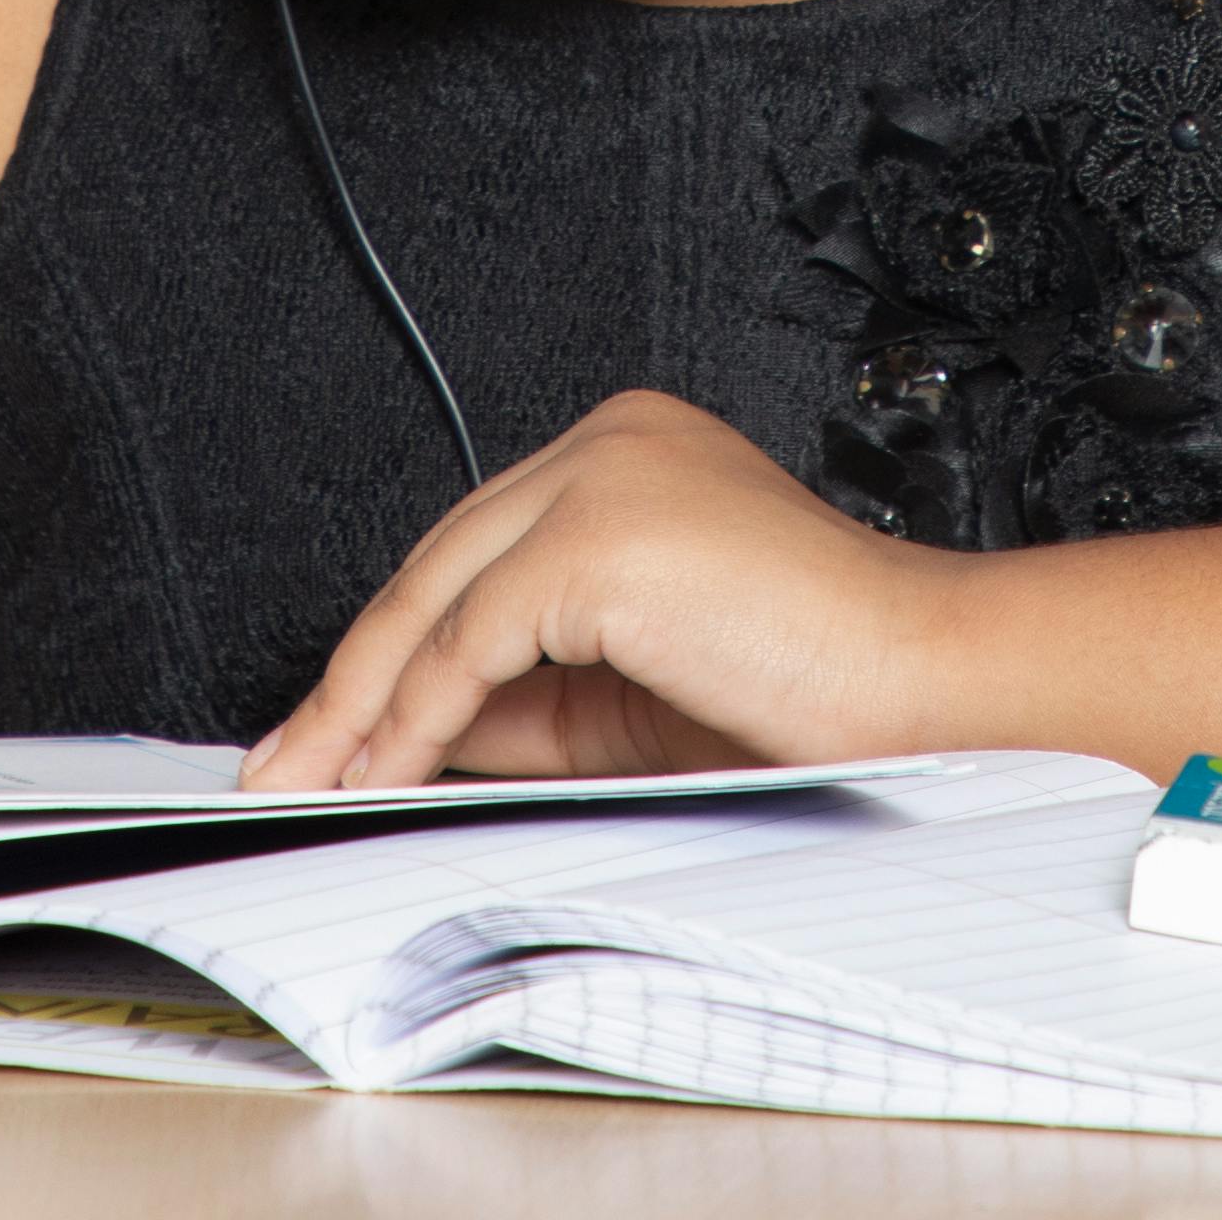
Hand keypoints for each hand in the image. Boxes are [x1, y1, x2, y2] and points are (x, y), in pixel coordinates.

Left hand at [241, 389, 964, 791]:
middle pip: (440, 563)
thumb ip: (533, 698)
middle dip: (355, 679)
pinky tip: (384, 774)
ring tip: (313, 781)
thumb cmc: (824, 693)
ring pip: (437, 595)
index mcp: (631, 453)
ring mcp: (604, 473)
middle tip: (290, 761)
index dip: (397, 648)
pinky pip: (469, 639)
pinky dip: (413, 718)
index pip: (477, 549)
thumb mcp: (638, 696)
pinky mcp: (599, 532)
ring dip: (362, 705)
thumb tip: (419, 738)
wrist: (932, 691)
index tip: (340, 728)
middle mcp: (610, 441)